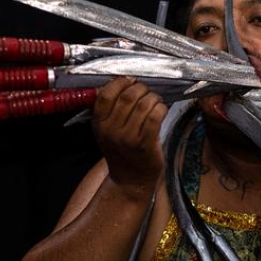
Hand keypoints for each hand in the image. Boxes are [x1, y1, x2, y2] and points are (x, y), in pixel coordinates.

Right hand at [92, 77, 167, 194]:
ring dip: (154, 98)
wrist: (130, 180)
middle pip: (128, 95)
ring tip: (155, 101)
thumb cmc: (122, 150)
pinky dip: (161, 108)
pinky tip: (161, 110)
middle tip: (147, 92)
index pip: (106, 94)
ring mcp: (128, 138)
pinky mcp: (145, 144)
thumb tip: (121, 80)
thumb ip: (109, 108)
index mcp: (99, 123)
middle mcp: (111, 131)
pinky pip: (156, 117)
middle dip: (142, 88)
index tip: (130, 81)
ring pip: (144, 104)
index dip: (121, 82)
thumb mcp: (107, 130)